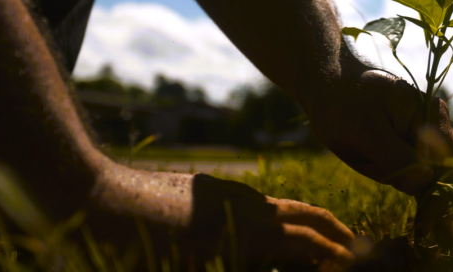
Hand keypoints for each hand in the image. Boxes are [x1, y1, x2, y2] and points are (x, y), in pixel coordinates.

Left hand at [93, 168, 355, 269]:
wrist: (92, 193)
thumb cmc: (133, 250)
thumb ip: (239, 265)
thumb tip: (275, 259)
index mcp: (247, 232)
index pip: (310, 244)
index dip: (339, 257)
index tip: (360, 264)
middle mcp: (247, 207)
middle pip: (306, 214)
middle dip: (336, 231)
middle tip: (357, 245)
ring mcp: (229, 193)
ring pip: (284, 204)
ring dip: (311, 220)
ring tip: (323, 236)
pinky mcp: (210, 189)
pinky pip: (260, 201)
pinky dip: (282, 214)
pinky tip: (272, 226)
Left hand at [307, 68, 452, 196]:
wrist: (327, 84)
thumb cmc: (342, 97)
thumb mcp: (363, 127)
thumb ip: (394, 155)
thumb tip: (426, 182)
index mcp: (429, 115)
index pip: (452, 163)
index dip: (444, 195)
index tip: (425, 224)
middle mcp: (432, 127)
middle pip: (429, 176)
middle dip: (395, 176)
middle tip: (361, 154)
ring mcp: (419, 138)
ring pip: (409, 178)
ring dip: (382, 172)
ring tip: (356, 146)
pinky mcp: (405, 147)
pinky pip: (398, 173)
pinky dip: (377, 169)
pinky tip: (359, 151)